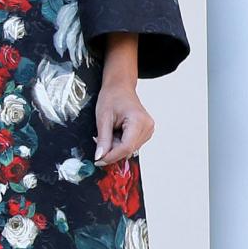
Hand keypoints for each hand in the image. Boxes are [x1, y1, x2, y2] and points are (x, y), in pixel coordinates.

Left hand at [92, 34, 153, 165]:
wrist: (120, 87)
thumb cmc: (112, 98)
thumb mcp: (103, 118)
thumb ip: (103, 139)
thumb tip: (100, 157)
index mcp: (138, 121)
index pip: (126, 147)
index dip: (111, 156)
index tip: (98, 161)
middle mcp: (148, 127)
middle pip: (128, 149)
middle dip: (112, 150)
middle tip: (99, 141)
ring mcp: (149, 130)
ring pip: (129, 149)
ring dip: (116, 146)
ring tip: (109, 131)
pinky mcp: (146, 132)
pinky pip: (131, 144)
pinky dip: (120, 143)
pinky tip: (115, 132)